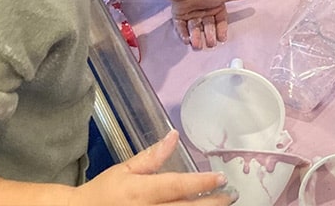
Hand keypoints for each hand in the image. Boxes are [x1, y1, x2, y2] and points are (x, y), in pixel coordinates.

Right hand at [72, 130, 236, 204]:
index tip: (222, 177)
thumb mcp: (123, 170)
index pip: (177, 187)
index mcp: (141, 192)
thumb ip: (151, 156)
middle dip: (213, 203)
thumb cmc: (102, 193)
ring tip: (223, 205)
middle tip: (233, 194)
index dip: (202, 183)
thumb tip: (173, 135)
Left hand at [171, 0, 253, 49]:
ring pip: (195, 28)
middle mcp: (204, 11)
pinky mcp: (180, 15)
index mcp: (215, 7)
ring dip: (196, 37)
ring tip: (197, 45)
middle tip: (210, 44)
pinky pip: (181, 27)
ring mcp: (191, 13)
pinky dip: (183, 33)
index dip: (221, 30)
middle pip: (207, 26)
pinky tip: (187, 40)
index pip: (219, 21)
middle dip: (209, 35)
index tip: (222, 39)